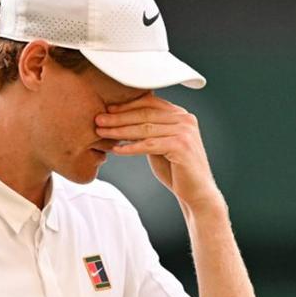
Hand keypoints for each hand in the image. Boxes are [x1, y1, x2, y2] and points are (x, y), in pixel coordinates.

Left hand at [94, 92, 221, 209]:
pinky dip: (130, 147)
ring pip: (145, 128)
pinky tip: (116, 150)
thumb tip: (124, 118)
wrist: (197, 193)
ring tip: (102, 133)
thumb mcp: (162, 144)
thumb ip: (150, 130)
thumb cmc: (177, 170)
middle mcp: (185, 119)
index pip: (150, 103)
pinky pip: (149, 145)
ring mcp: (185, 132)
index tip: (107, 109)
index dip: (127, 105)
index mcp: (181, 115)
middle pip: (146, 114)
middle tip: (98, 120)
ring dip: (120, 131)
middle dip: (119, 117)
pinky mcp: (181, 146)